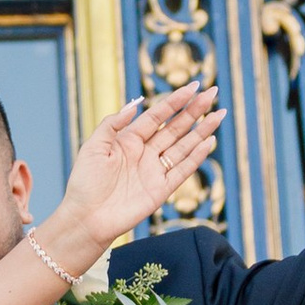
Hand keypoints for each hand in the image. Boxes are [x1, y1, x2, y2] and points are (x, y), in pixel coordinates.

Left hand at [52, 84, 223, 264]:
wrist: (86, 218)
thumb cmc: (84, 182)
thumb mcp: (93, 146)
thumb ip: (112, 123)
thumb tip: (135, 103)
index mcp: (129, 140)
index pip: (157, 116)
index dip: (175, 101)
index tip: (193, 86)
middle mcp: (145, 153)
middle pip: (175, 128)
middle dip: (195, 110)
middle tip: (213, 93)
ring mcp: (155, 171)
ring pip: (184, 146)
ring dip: (202, 131)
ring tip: (219, 114)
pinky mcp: (161, 190)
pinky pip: (183, 170)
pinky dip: (196, 157)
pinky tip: (209, 142)